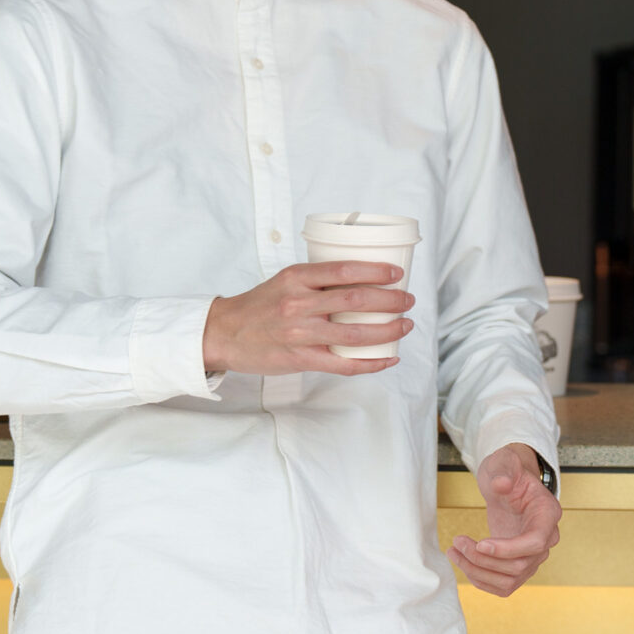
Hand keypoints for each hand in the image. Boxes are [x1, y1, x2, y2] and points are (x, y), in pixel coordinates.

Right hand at [202, 262, 412, 375]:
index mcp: (297, 278)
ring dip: (388, 331)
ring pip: (355, 334)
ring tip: (405, 326)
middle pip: (356, 300)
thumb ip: (318, 279)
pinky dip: (370, 363)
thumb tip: (362, 278)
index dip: (376, 272)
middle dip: (391, 301)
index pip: (344, 270)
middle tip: (408, 300)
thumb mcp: (286, 280)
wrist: (225, 333)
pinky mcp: (300, 359)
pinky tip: (388, 359)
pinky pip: (343, 364)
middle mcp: (299, 304)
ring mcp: (300, 334)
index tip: (397, 275)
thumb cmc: (260, 305)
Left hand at [447, 443, 561, 596]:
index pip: (536, 542)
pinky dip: (481, 579)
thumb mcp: (505, 461)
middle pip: (520, 564)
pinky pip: (504, 584)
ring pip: (510, 579)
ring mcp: (534, 555)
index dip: (508, 549)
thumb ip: (505, 470)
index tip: (481, 544)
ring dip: (478, 571)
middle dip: (484, 559)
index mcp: (548, 513)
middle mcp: (546, 538)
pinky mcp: (519, 564)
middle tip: (458, 542)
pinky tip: (463, 563)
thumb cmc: (508, 471)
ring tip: (455, 551)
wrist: (508, 483)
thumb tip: (501, 485)